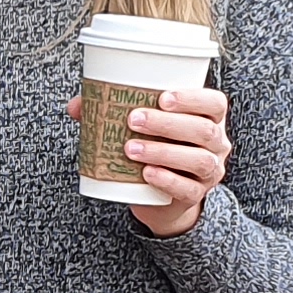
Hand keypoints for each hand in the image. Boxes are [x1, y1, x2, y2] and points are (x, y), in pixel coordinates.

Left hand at [68, 84, 232, 237]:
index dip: (193, 98)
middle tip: (133, 119)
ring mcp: (209, 171)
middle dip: (167, 123)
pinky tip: (147, 173)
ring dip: (164, 151)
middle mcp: (216, 144)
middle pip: (204, 130)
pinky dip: (167, 180)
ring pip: (198, 160)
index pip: (214, 103)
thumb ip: (112, 111)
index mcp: (208, 118)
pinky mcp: (195, 195)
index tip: (163, 96)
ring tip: (131, 148)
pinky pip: (187, 188)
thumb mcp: (140, 127)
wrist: (161, 196)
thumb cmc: (154, 147)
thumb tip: (76, 105)